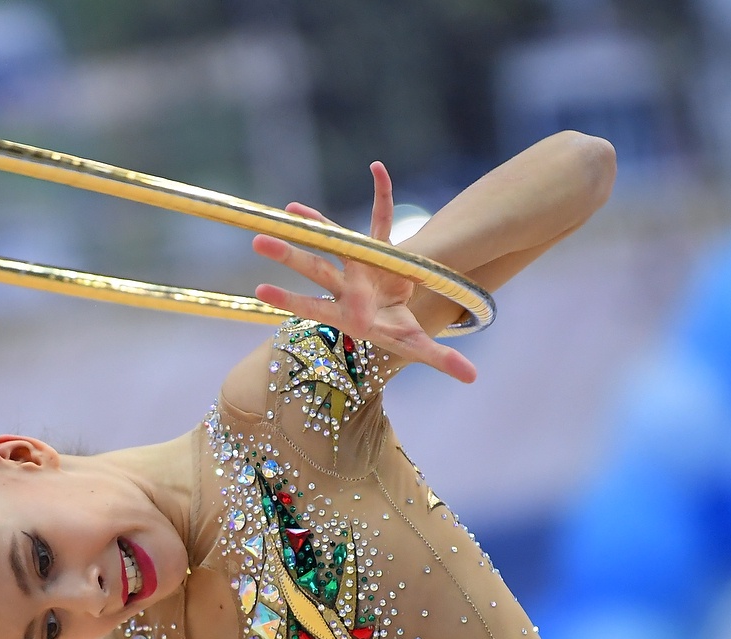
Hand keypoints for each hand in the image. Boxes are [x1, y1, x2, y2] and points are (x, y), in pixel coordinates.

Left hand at [250, 162, 476, 383]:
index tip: (260, 290)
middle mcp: (346, 287)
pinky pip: (380, 219)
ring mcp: (357, 266)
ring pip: (333, 242)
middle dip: (289, 256)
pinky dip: (382, 196)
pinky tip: (377, 167)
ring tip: (288, 209)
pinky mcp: (375, 249)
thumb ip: (441, 360)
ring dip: (313, 224)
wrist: (394, 316)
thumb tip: (473, 378)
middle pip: (315, 269)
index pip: (312, 307)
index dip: (288, 299)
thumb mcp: (417, 347)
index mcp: (347, 314)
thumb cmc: (396, 333)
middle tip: (258, 242)